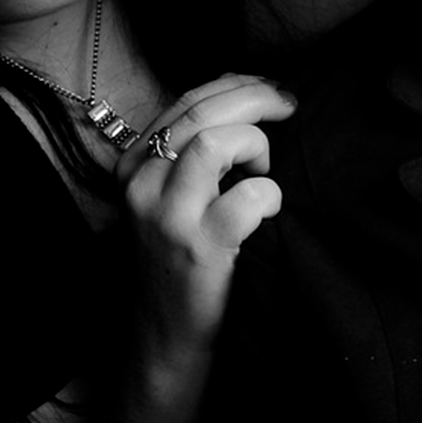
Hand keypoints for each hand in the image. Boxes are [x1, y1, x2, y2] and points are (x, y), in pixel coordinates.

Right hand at [115, 73, 292, 358]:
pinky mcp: (200, 248)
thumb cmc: (181, 262)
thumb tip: (245, 101)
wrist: (164, 337)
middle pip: (201, 111)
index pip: (187, 101)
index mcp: (133, 166)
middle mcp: (142, 185)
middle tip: (288, 105)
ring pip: (214, 141)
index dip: (236, 85)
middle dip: (256, 98)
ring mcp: (168, 216)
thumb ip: (192, 154)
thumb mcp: (169, 199)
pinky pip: (247, 197)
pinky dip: (269, 194)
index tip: (270, 89)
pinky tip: (269, 209)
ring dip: (254, 144)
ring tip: (264, 169)